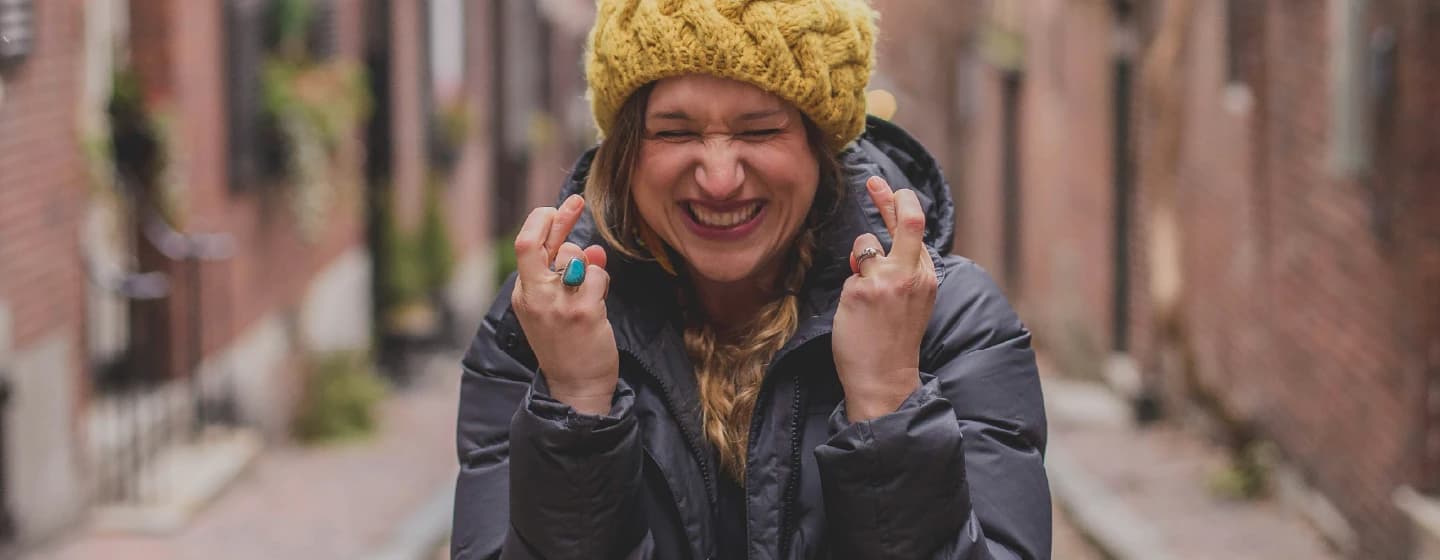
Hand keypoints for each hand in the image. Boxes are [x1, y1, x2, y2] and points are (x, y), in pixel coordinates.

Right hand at [511, 194, 616, 414]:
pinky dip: (602, 282)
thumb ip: (567, 275)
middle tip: (575, 202)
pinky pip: (597, 275)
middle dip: (558, 217)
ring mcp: (557, 304)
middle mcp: (534, 297)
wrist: (576, 387)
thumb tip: (591, 248)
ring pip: (575, 256)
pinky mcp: (583, 312)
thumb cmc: (567, 346)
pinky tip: (599, 302)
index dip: (542, 221)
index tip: (559, 207)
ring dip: (589, 264)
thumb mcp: (556, 308)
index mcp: (524, 295)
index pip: (524, 246)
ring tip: (591, 290)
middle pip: (532, 242)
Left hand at [832, 176, 937, 421]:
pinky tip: (855, 315)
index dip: (900, 204)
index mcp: (927, 276)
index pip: (917, 229)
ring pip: (865, 243)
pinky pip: (848, 274)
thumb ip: (903, 269)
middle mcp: (911, 274)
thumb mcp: (913, 300)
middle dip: (890, 196)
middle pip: (907, 219)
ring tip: (864, 292)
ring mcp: (886, 281)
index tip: (888, 188)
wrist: (885, 379)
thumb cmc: (894, 341)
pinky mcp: (860, 291)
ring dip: (858, 258)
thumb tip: (876, 241)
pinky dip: (848, 289)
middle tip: (874, 182)